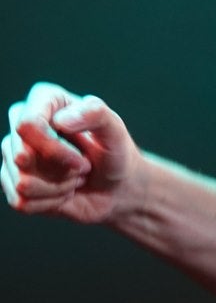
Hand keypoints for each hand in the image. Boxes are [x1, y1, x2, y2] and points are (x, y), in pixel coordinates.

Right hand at [2, 82, 139, 223]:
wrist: (117, 186)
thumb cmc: (115, 153)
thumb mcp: (116, 131)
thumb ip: (97, 114)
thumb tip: (61, 121)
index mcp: (44, 100)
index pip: (27, 125)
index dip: (54, 150)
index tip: (83, 160)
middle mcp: (21, 124)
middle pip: (20, 156)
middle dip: (61, 171)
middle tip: (84, 168)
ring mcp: (13, 154)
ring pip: (22, 183)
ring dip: (58, 188)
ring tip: (76, 178)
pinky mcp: (12, 182)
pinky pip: (22, 202)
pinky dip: (51, 203)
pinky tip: (64, 191)